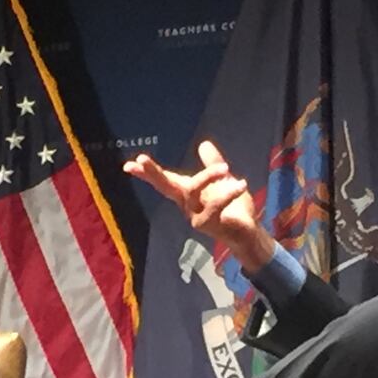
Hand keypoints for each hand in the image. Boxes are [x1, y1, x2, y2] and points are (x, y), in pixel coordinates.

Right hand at [124, 140, 274, 270]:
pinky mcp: (208, 225)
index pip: (164, 181)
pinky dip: (228, 193)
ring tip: (225, 168)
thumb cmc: (233, 209)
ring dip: (208, 175)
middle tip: (141, 158)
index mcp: (187, 194)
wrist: (248, 233)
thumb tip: (203, 143)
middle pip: (165, 186)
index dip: (147, 173)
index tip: (128, 165)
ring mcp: (195, 216)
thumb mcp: (223, 181)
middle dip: (153, 172)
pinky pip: (215, 205)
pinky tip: (241, 184)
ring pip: (191, 190)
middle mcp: (186, 205)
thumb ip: (213, 163)